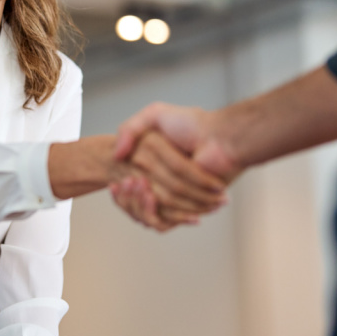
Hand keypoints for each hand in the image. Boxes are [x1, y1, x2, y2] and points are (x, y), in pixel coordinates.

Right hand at [110, 103, 241, 229]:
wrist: (220, 138)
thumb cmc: (192, 124)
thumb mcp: (154, 114)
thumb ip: (129, 129)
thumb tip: (116, 155)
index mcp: (153, 167)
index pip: (128, 188)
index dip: (120, 191)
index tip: (116, 183)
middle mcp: (163, 184)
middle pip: (135, 203)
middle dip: (128, 197)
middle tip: (126, 182)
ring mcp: (175, 197)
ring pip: (146, 214)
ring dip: (137, 204)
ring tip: (140, 186)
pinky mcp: (186, 208)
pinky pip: (163, 221)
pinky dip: (152, 212)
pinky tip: (149, 196)